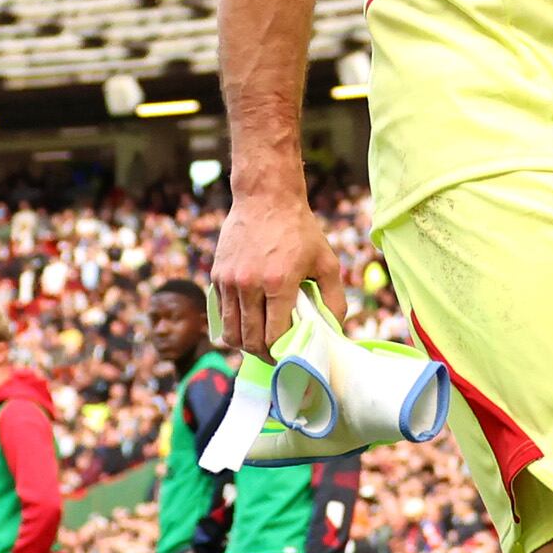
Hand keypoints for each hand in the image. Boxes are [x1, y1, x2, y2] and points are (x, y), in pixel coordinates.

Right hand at [214, 186, 342, 356]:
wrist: (265, 197)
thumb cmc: (300, 230)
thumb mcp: (327, 261)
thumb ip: (335, 298)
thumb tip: (334, 330)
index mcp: (279, 282)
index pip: (275, 336)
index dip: (283, 353)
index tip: (291, 356)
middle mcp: (249, 284)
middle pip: (251, 340)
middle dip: (265, 354)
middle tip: (277, 355)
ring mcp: (229, 281)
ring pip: (231, 332)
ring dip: (246, 344)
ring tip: (260, 343)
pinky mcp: (217, 275)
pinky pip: (222, 314)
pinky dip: (234, 325)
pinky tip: (249, 322)